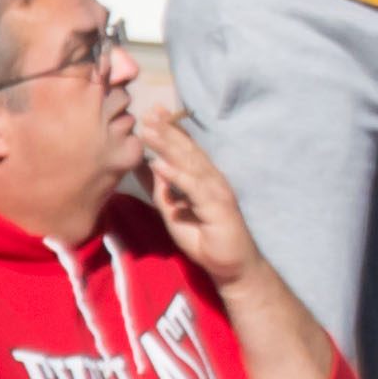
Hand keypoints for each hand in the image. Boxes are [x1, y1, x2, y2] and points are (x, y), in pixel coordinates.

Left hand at [135, 102, 266, 288]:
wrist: (230, 266)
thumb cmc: (204, 239)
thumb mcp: (174, 212)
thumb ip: (163, 190)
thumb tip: (148, 167)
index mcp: (203, 178)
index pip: (186, 149)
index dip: (170, 130)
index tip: (152, 113)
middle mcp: (212, 179)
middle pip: (187, 150)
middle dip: (167, 131)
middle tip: (148, 112)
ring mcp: (216, 191)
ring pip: (190, 164)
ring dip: (168, 146)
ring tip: (149, 131)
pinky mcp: (218, 207)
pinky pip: (193, 188)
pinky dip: (176, 175)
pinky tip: (159, 164)